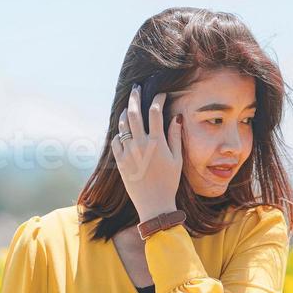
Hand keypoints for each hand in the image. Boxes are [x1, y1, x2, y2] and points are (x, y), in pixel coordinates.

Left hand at [110, 82, 182, 220]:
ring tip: (128, 108)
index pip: (155, 112)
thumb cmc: (169, 182)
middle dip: (135, 97)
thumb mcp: (177, 159)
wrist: (154, 204)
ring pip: (122, 125)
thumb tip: (176, 117)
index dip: (157, 99)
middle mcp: (140, 145)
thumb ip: (175, 137)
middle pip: (134, 113)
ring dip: (125, 113)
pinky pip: (115, 141)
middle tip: (135, 88)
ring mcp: (128, 152)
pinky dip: (119, 133)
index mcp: (157, 143)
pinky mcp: (119, 161)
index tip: (159, 94)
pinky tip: (123, 132)